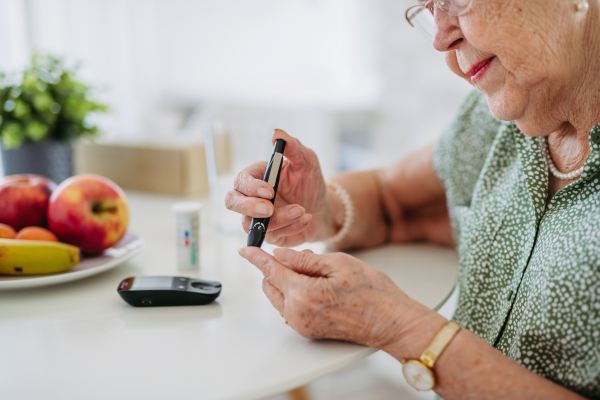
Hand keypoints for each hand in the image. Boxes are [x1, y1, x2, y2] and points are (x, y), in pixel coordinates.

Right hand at [225, 129, 334, 246]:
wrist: (322, 206)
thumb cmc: (310, 181)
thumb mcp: (306, 160)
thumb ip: (293, 146)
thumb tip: (276, 133)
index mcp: (255, 176)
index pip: (240, 180)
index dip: (251, 187)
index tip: (269, 191)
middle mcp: (250, 197)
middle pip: (232, 202)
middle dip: (248, 206)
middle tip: (269, 208)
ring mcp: (256, 218)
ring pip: (251, 223)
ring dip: (279, 219)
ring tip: (302, 210)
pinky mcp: (268, 234)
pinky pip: (272, 235)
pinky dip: (291, 227)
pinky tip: (307, 218)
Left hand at [237, 246, 436, 349]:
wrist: (392, 323)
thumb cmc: (373, 292)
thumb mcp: (340, 264)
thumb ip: (305, 259)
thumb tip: (280, 254)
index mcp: (303, 294)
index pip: (271, 270)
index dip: (256, 257)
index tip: (244, 250)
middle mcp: (297, 313)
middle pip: (270, 285)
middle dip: (275, 268)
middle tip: (298, 256)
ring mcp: (302, 325)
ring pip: (279, 297)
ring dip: (286, 281)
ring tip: (314, 270)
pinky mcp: (308, 331)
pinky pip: (290, 308)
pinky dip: (295, 293)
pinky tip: (316, 284)